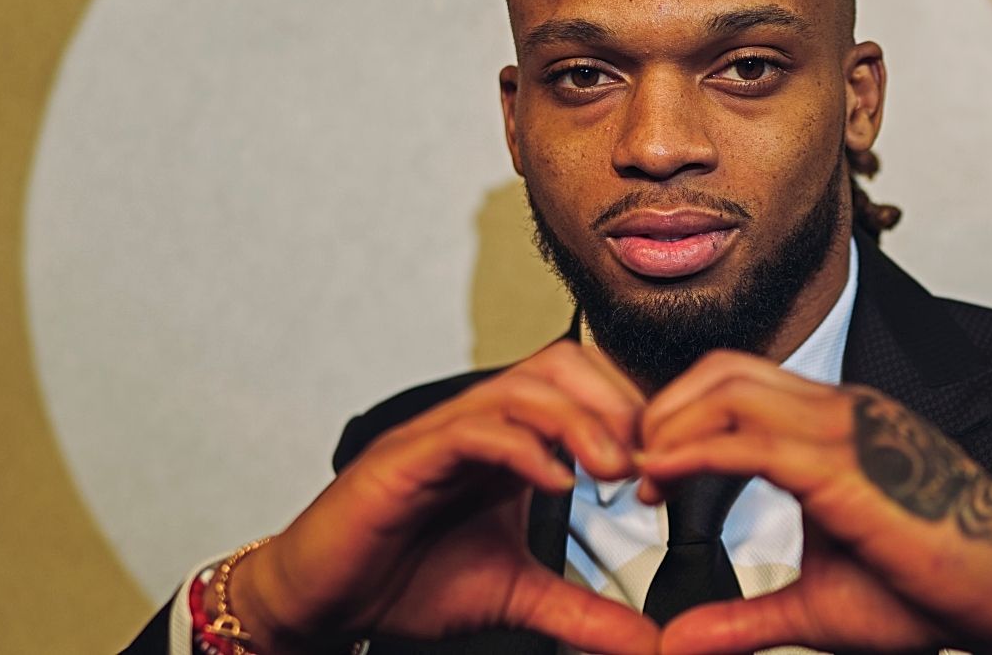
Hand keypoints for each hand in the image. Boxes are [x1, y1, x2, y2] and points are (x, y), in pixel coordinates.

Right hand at [229, 340, 659, 654]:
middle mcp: (481, 423)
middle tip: (644, 462)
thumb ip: (584, 612)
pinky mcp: (406, 456)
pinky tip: (554, 482)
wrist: (326, 601)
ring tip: (612, 469)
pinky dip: (521, 447)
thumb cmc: (408, 581)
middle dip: (614, 403)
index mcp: (514, 441)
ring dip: (578, 421)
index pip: (586, 386)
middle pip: (562, 364)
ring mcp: (443, 433)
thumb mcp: (517, 595)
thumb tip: (648, 640)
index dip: (633, 413)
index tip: (665, 467)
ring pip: (523, 387)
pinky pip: (472, 429)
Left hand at [637, 352, 991, 654]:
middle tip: (627, 464)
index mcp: (836, 426)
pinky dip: (696, 451)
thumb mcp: (818, 606)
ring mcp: (846, 429)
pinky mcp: (848, 465)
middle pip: (723, 371)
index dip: (679, 417)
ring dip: (670, 423)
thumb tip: (677, 642)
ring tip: (638, 471)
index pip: (738, 386)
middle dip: (662, 408)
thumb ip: (745, 617)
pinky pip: (754, 440)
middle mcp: (840, 410)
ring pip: (731, 390)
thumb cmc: (933, 590)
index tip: (646, 473)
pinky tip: (662, 477)